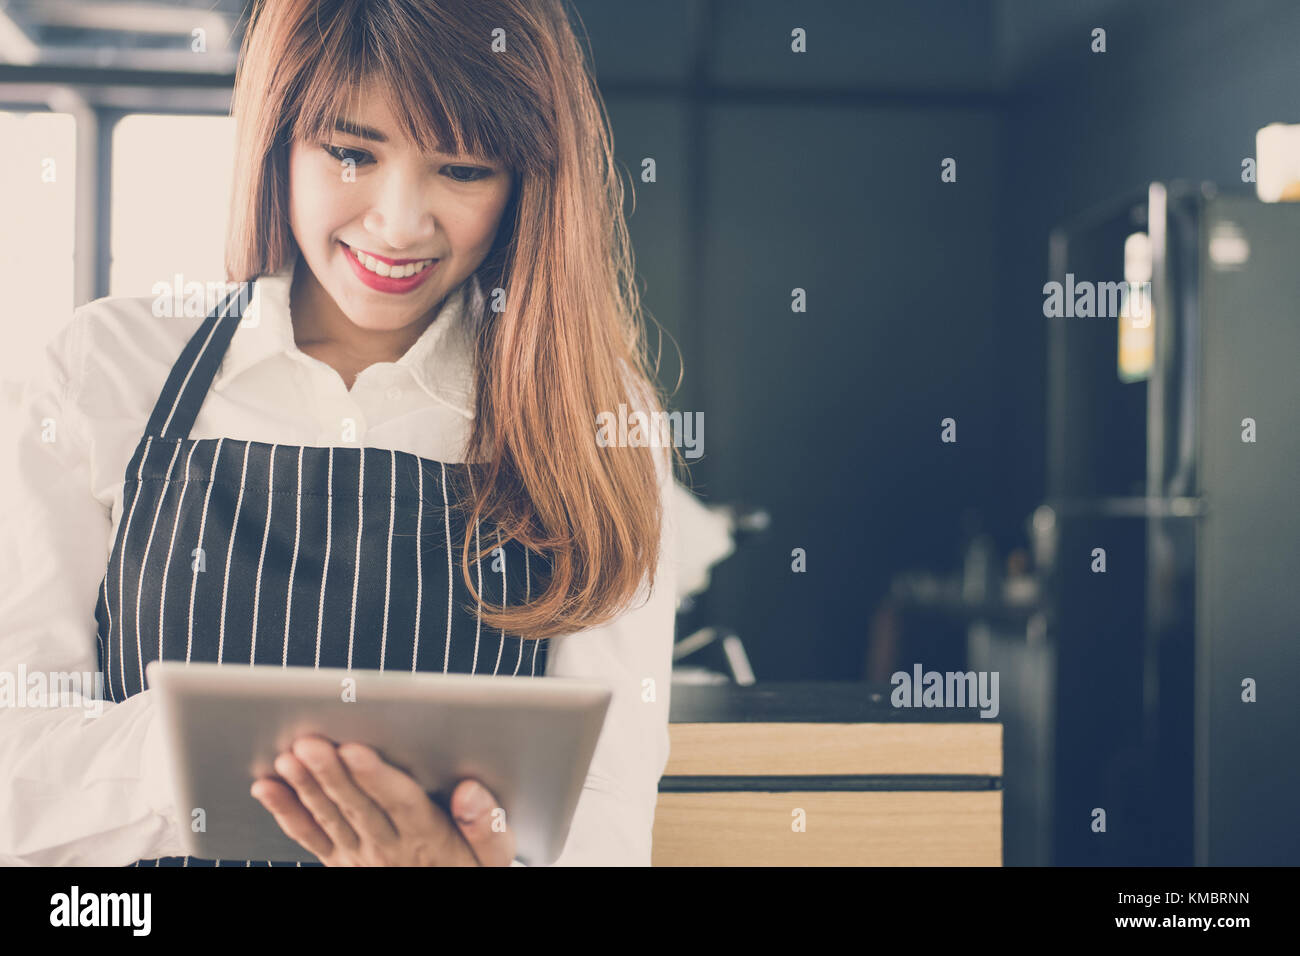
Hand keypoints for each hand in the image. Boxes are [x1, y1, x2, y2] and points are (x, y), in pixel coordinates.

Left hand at [250, 735, 513, 865]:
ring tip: (288, 758)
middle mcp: (390, 846)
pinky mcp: (340, 860)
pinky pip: (309, 837)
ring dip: (306, 787)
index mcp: (429, 836)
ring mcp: (360, 854)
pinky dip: (285, 812)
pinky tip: (267, 787)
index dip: (376, 777)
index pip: (400, 802)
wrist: (444, 891)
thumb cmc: (470, 867)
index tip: (355, 750)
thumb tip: (469, 791)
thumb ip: (488, 826)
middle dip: (331, 775)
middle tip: (310, 745)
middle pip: (358, 807)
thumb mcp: (493, 856)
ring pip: (329, 817)